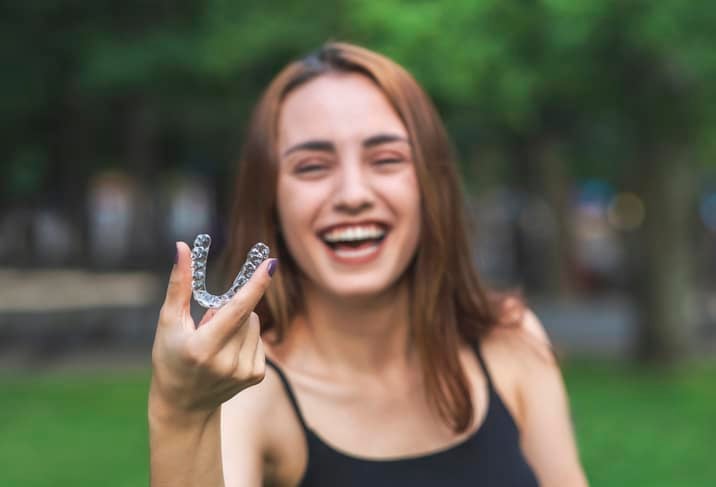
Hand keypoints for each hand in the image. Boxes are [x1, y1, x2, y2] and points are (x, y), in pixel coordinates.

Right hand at [149, 241, 276, 421]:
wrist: (183, 404)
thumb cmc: (170, 357)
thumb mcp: (168, 322)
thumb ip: (179, 284)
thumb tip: (182, 247)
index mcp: (202, 348)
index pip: (236, 310)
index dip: (255, 286)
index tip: (271, 264)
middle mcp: (226, 363)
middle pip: (245, 313)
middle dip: (230, 309)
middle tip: (207, 328)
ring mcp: (244, 372)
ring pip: (254, 323)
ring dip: (239, 324)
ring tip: (216, 343)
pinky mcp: (256, 376)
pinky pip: (258, 338)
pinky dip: (245, 338)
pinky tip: (227, 354)